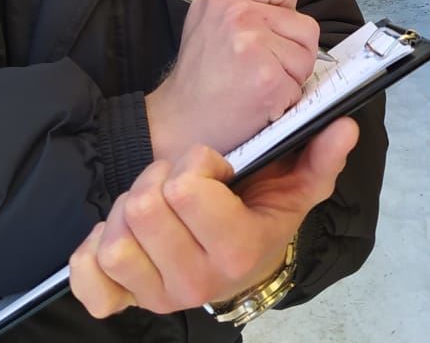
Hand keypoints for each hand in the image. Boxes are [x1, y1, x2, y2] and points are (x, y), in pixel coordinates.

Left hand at [69, 116, 359, 318]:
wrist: (243, 263)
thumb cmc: (263, 216)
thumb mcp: (298, 187)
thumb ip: (320, 156)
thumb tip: (343, 127)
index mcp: (237, 250)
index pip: (185, 189)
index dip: (196, 163)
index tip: (214, 168)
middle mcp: (196, 281)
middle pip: (142, 206)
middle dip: (158, 178)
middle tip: (181, 183)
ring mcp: (157, 297)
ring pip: (113, 235)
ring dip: (128, 210)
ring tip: (158, 207)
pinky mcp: (126, 302)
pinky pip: (86, 277)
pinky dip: (92, 251)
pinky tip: (123, 235)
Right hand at [145, 0, 319, 162]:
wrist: (178, 121)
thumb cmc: (199, 74)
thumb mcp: (210, 17)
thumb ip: (250, 0)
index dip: (287, 9)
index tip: (270, 28)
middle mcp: (240, 14)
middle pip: (306, 26)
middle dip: (291, 50)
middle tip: (258, 66)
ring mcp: (254, 46)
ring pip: (307, 57)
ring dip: (290, 77)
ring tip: (256, 83)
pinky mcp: (268, 80)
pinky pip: (299, 87)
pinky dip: (284, 100)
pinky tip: (258, 101)